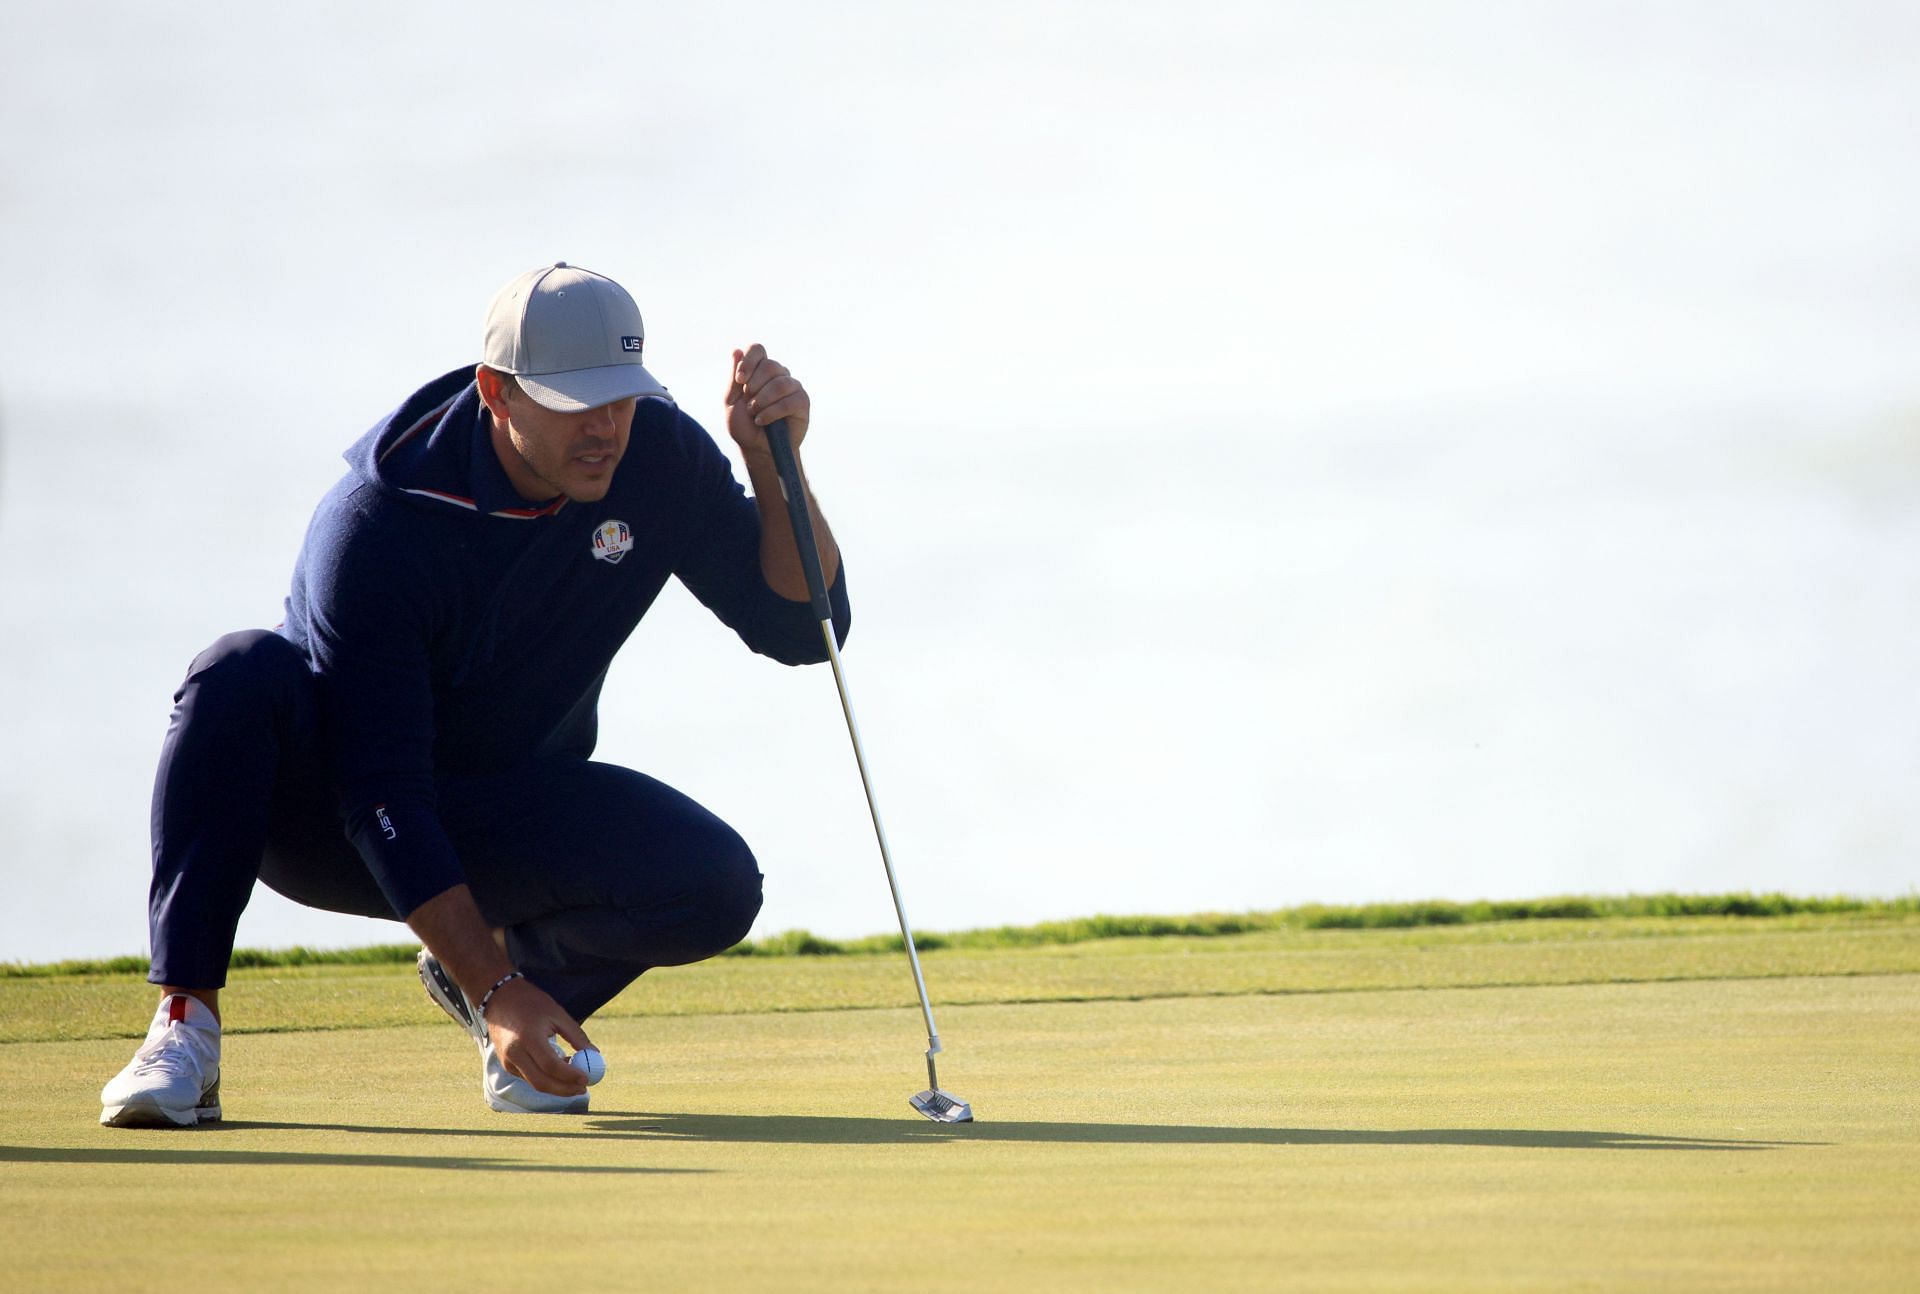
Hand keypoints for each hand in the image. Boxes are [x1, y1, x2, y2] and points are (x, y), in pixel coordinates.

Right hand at [481, 976, 593, 1097]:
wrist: (499, 998)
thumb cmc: (532, 1003)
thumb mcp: (557, 1014)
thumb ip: (576, 1035)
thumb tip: (595, 1054)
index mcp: (528, 1038)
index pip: (551, 1066)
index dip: (570, 1076)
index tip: (587, 1079)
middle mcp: (515, 1053)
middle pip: (541, 1082)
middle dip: (564, 1090)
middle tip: (583, 1089)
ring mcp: (508, 1061)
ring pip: (534, 1083)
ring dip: (556, 1086)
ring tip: (576, 1078)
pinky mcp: (506, 1064)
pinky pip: (528, 1077)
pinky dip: (545, 1078)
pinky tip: (559, 1068)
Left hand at [724, 343, 808, 456]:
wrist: (758, 449)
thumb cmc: (744, 425)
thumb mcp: (731, 402)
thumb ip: (733, 378)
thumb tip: (735, 350)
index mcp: (759, 370)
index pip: (757, 349)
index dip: (749, 361)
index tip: (740, 380)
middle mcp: (778, 374)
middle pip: (770, 365)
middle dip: (754, 386)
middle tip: (748, 404)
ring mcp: (792, 387)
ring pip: (781, 383)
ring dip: (763, 400)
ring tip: (754, 413)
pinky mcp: (802, 402)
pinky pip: (791, 400)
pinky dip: (773, 412)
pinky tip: (762, 421)